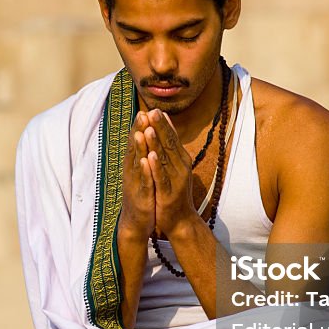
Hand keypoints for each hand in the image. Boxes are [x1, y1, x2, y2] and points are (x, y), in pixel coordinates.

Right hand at [119, 111, 155, 239]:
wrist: (137, 223)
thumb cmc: (141, 196)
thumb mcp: (141, 175)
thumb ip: (141, 158)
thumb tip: (142, 141)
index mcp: (134, 166)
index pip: (136, 144)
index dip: (139, 128)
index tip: (144, 111)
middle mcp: (132, 172)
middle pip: (135, 149)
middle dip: (138, 131)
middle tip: (141, 113)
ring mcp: (136, 184)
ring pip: (137, 163)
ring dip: (139, 147)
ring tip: (141, 132)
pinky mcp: (142, 196)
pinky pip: (144, 181)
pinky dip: (144, 171)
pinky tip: (146, 161)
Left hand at [143, 109, 198, 237]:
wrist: (179, 220)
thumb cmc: (173, 191)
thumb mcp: (173, 167)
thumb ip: (170, 148)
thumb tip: (165, 125)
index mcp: (180, 160)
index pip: (171, 138)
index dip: (162, 124)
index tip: (153, 108)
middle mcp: (180, 167)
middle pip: (169, 144)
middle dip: (160, 127)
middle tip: (152, 111)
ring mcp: (175, 180)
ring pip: (165, 159)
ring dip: (157, 143)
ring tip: (148, 128)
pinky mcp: (168, 193)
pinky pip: (161, 177)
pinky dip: (156, 167)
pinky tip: (150, 156)